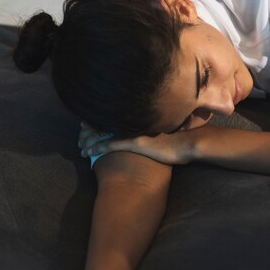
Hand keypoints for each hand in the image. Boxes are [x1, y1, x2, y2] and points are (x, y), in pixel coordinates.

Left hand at [78, 122, 195, 164]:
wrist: (188, 143)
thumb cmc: (180, 141)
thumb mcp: (166, 133)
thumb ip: (155, 131)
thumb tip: (153, 135)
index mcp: (140, 121)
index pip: (114, 118)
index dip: (100, 122)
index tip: (88, 126)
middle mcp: (135, 124)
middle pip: (107, 123)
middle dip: (91, 130)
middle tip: (80, 138)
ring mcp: (134, 132)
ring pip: (106, 133)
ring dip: (91, 140)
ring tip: (81, 147)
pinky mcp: (136, 143)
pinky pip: (111, 144)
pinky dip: (98, 147)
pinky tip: (88, 151)